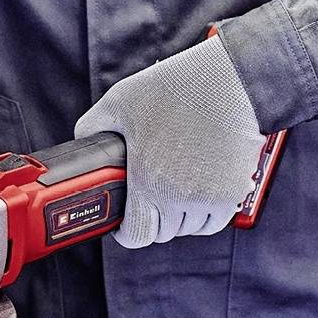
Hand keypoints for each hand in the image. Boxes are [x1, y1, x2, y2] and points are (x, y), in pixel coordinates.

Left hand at [74, 36, 267, 247]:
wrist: (230, 82)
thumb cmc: (176, 89)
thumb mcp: (119, 101)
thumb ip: (94, 127)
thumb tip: (83, 143)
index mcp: (149, 181)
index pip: (136, 235)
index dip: (126, 232)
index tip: (124, 224)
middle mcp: (181, 197)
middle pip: (163, 233)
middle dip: (152, 220)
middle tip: (148, 198)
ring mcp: (211, 198)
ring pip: (190, 228)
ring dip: (179, 217)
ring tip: (173, 189)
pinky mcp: (234, 192)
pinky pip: (216, 220)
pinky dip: (205, 213)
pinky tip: (197, 191)